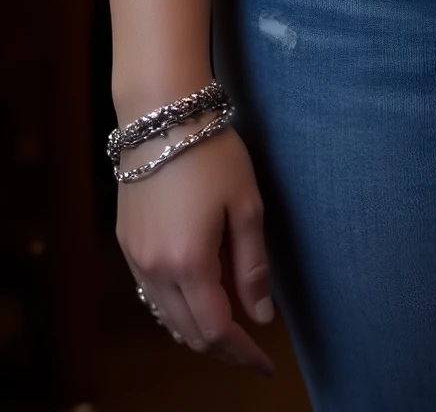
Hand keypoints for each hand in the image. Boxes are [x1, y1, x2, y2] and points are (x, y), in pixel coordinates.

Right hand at [117, 126, 275, 372]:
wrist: (159, 114)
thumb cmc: (211, 152)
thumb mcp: (246, 205)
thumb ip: (253, 265)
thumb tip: (261, 315)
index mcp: (190, 263)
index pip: (217, 330)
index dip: (243, 353)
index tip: (266, 364)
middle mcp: (156, 270)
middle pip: (189, 333)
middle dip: (222, 349)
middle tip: (251, 351)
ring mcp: (135, 258)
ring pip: (165, 318)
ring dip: (196, 331)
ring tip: (228, 328)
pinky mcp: (125, 243)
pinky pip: (150, 295)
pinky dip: (174, 310)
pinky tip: (195, 299)